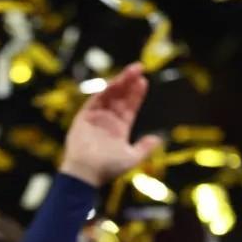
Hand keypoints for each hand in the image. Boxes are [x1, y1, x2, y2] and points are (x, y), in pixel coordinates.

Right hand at [60, 62, 162, 186]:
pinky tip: (116, 81)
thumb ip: (145, 148)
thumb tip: (158, 138)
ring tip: (131, 71)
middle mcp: (108, 121)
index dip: (136, 94)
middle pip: (120, 97)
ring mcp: (96, 118)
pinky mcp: (84, 117)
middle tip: (139, 68)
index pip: (130, 107)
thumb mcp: (132, 158)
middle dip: (129, 83)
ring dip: (120, 82)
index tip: (144, 81)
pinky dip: (106, 90)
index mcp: (119, 129)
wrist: (87, 173)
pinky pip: (96, 99)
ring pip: (109, 95)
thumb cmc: (108, 168)